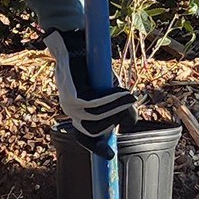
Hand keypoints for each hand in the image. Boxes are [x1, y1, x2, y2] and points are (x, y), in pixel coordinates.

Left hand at [47, 31, 138, 152]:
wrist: (74, 42)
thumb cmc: (92, 63)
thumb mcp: (105, 88)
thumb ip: (113, 104)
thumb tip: (128, 121)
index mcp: (76, 112)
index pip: (84, 137)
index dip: (97, 148)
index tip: (110, 155)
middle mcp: (70, 111)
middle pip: (95, 131)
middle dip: (115, 120)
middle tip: (128, 104)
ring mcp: (69, 103)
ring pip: (97, 118)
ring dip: (117, 108)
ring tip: (129, 97)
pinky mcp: (72, 93)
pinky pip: (95, 104)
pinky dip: (112, 100)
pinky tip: (124, 92)